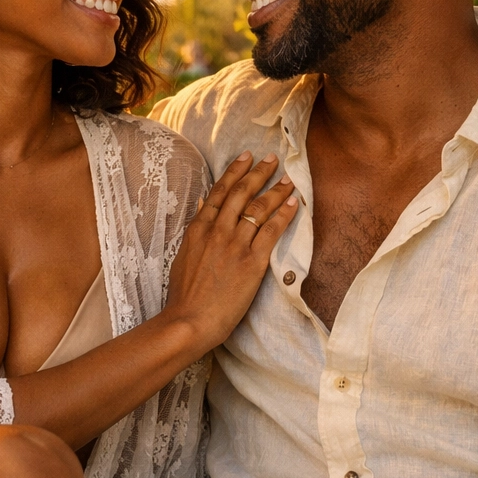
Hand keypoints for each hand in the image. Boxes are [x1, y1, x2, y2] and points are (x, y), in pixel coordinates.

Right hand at [163, 152, 298, 351]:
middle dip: (258, 172)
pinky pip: (272, 231)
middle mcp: (217, 231)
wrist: (189, 320)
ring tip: (288, 178)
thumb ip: (196, 228)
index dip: (234, 171)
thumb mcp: (184, 254)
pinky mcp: (252, 262)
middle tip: (272, 158)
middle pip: (241, 193)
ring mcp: (235, 245)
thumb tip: (203, 203)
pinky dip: (284, 214)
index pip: (219, 191)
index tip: (246, 157)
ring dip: (276, 189)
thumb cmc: (185, 294)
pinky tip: (294, 202)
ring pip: (258, 208)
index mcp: (198, 229)